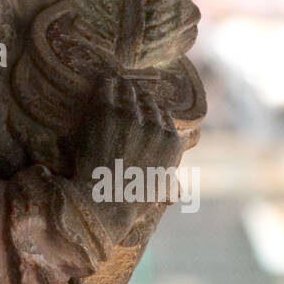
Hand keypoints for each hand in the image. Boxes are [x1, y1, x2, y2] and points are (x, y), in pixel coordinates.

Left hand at [72, 74, 181, 238]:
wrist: (104, 201)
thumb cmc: (130, 202)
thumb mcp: (160, 194)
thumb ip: (172, 184)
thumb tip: (179, 192)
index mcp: (172, 143)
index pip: (164, 115)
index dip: (152, 110)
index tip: (143, 106)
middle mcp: (156, 127)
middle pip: (148, 101)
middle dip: (138, 97)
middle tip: (128, 91)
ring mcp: (132, 117)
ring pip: (129, 92)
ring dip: (123, 87)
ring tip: (116, 81)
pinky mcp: (108, 111)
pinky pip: (108, 88)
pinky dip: (106, 84)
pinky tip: (103, 80)